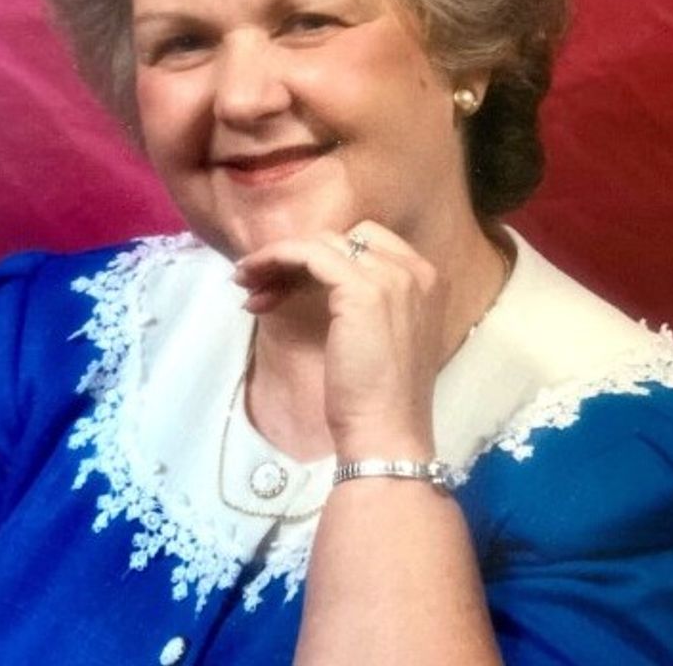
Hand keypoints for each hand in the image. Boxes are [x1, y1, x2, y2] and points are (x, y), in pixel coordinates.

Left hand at [233, 221, 446, 459]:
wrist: (388, 433)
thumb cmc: (380, 396)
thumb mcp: (381, 333)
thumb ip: (365, 298)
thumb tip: (312, 276)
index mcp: (425, 277)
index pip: (365, 241)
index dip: (323, 256)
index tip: (288, 281)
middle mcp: (414, 268)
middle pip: (341, 238)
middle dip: (297, 257)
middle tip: (260, 285)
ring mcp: (390, 275)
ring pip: (321, 243)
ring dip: (278, 258)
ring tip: (247, 284)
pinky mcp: (360, 288)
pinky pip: (308, 254)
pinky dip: (276, 258)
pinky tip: (253, 280)